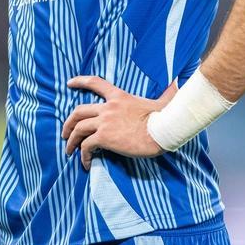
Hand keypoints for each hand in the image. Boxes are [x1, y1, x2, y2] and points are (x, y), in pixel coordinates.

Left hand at [61, 77, 177, 169]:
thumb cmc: (165, 118)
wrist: (164, 130)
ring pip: (78, 129)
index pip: (95, 83)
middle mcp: (108, 107)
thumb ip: (166, 91)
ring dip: (71, 141)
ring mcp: (105, 122)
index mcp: (119, 96)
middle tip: (65, 132)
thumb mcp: (162, 100)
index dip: (80, 81)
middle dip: (69, 122)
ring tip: (69, 150)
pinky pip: (86, 146)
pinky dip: (83, 155)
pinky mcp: (104, 137)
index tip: (69, 83)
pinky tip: (85, 163)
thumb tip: (178, 83)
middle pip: (79, 111)